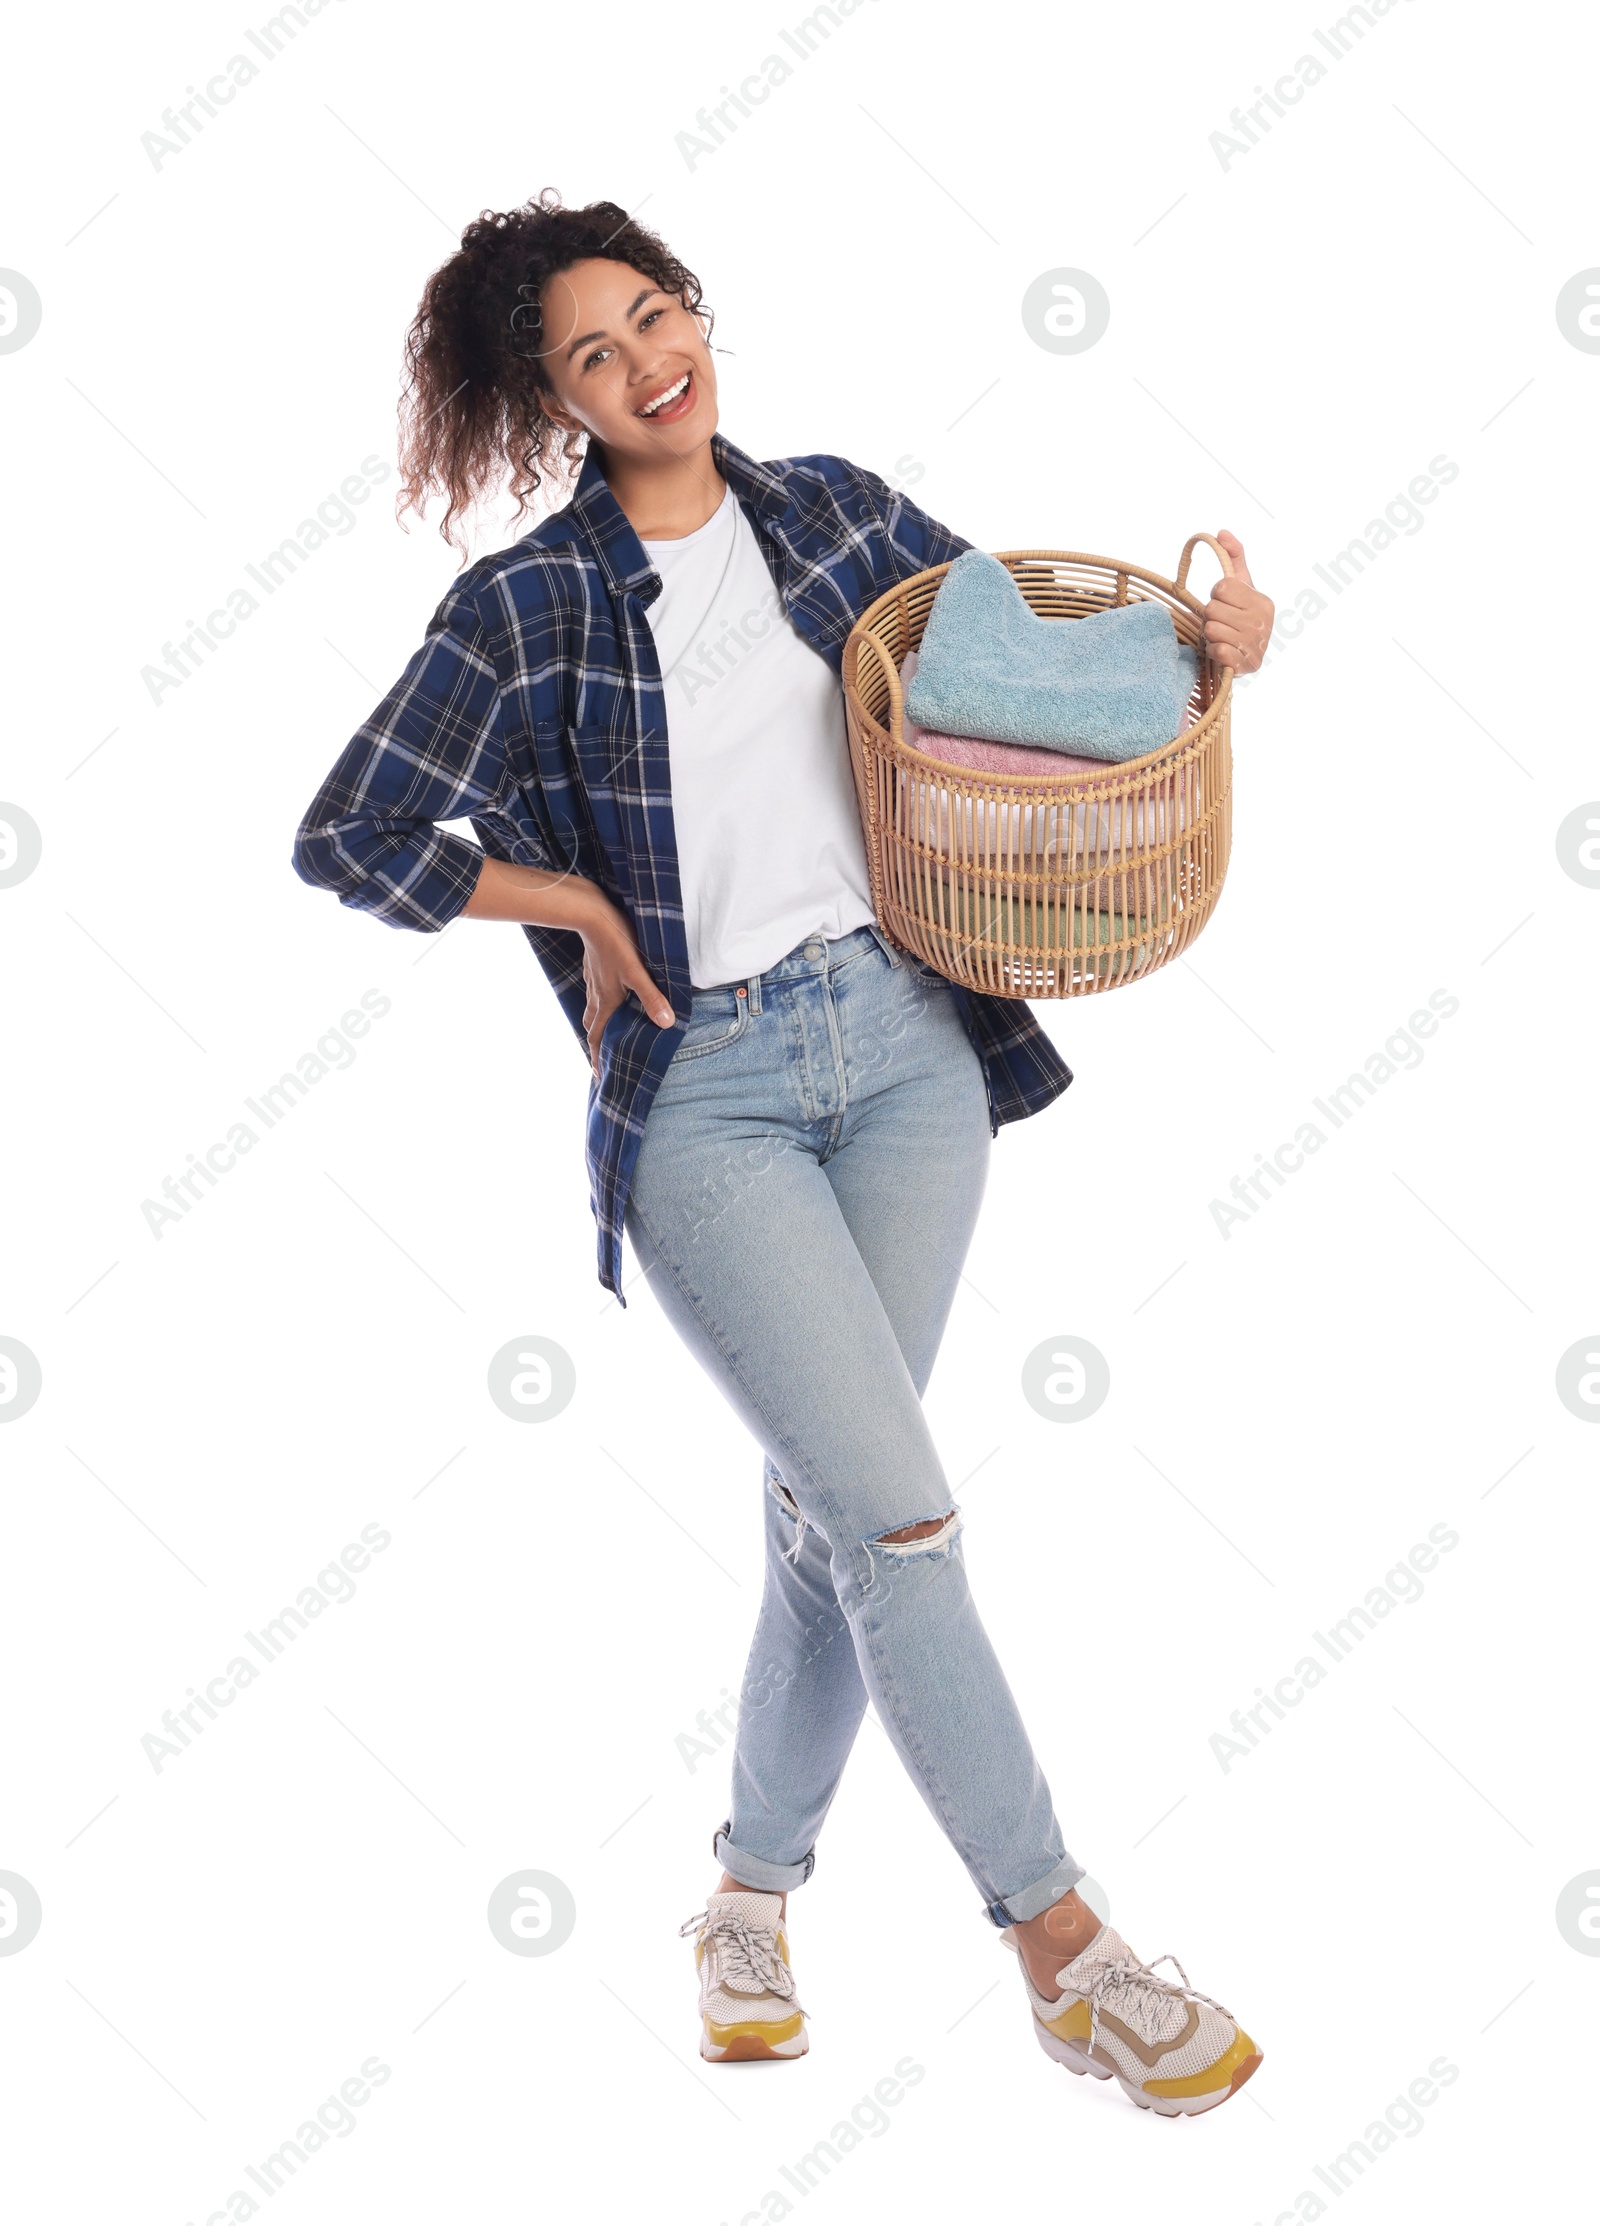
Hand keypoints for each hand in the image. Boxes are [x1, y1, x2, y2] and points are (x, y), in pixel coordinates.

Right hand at [577, 891, 675, 1077]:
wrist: (591, 914)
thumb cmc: (617, 943)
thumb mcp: (638, 973)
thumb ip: (652, 999)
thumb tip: (666, 1024)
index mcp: (606, 1001)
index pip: (598, 1037)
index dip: (597, 1057)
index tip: (597, 1075)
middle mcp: (597, 994)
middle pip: (593, 1025)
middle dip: (596, 1042)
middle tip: (602, 1055)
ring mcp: (593, 979)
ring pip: (593, 1007)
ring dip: (597, 1021)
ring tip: (606, 1028)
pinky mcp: (594, 965)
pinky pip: (594, 990)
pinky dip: (599, 1000)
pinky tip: (608, 993)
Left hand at [1202, 531, 1273, 672]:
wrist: (1244, 656)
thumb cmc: (1239, 616)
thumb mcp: (1239, 586)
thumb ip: (1232, 558)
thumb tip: (1221, 532)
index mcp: (1263, 601)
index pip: (1222, 587)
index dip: (1216, 595)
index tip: (1225, 603)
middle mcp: (1264, 622)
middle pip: (1212, 609)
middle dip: (1210, 616)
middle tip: (1221, 622)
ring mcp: (1257, 645)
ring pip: (1211, 629)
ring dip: (1210, 635)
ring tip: (1222, 636)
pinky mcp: (1247, 666)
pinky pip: (1217, 651)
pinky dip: (1213, 651)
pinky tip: (1222, 650)